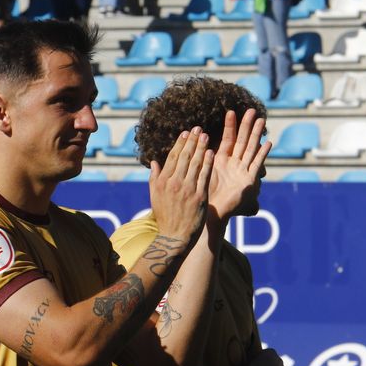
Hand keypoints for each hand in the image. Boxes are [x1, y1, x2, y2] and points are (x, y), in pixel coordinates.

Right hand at [148, 129, 211, 243]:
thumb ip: (154, 178)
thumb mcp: (154, 196)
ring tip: (206, 136)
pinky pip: (204, 176)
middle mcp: (174, 183)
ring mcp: (187, 189)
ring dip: (201, 147)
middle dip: (192, 141)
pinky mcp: (199, 196)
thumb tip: (154, 162)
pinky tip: (212, 152)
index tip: (186, 133)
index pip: (172, 157)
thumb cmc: (164, 217)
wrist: (174, 237)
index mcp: (162, 181)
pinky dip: (208, 163)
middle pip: (184, 157)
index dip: (180, 143)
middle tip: (198, 128)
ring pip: (195, 163)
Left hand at [206, 108, 270, 222]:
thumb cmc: (204, 195)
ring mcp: (242, 171)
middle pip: (242, 140)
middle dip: (247, 125)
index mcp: (221, 161)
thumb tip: (192, 145)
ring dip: (256, 135)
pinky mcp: (249, 181)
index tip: (231, 111)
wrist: (212, 212)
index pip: (228, 139)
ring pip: (251, 149)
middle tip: (252, 110)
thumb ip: (198, 160)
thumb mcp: (200, 173)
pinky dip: (262, 154)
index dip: (230, 126)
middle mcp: (234, 164)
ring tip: (262, 120)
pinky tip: (268, 143)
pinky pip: (256, 164)